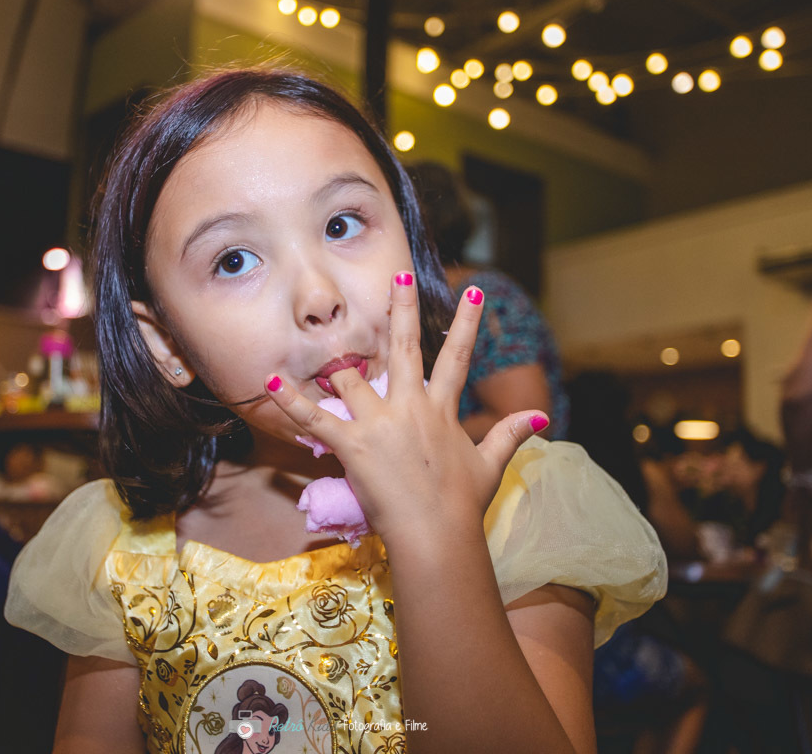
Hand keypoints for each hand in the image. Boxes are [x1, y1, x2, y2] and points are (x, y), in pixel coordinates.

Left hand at [265, 272, 548, 541]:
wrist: (438, 534)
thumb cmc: (463, 505)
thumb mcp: (490, 465)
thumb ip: (511, 434)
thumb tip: (542, 417)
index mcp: (442, 410)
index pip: (458, 357)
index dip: (467, 324)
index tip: (474, 293)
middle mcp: (411, 406)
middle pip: (405, 347)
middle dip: (401, 309)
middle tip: (397, 277)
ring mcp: (380, 423)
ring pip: (352, 378)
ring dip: (335, 360)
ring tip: (320, 337)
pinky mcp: (353, 445)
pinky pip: (315, 418)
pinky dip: (290, 400)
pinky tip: (270, 381)